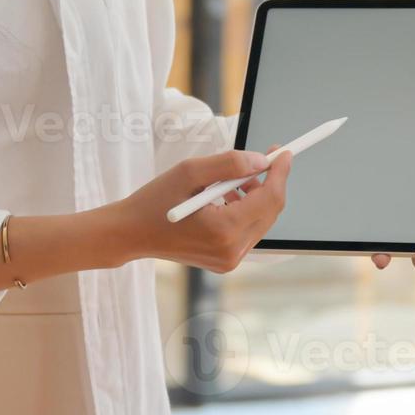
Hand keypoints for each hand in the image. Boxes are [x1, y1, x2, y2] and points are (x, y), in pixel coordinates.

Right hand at [115, 148, 292, 273]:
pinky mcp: (225, 262)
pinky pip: (247, 232)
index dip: (279, 172)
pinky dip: (244, 212)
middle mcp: (231, 251)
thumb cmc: (155, 201)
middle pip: (270, 212)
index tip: (283, 152)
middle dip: (270, 183)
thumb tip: (261, 161)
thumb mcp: (189, 172)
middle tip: (262, 159)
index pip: (269, 199)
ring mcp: (229, 260)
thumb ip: (229, 164)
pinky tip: (225, 198)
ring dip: (255, 197)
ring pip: (261, 222)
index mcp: (223, 230)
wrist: (132, 234)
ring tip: (232, 181)